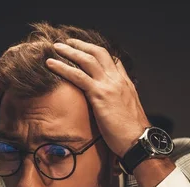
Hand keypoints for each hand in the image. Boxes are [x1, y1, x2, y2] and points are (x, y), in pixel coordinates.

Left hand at [46, 39, 148, 157]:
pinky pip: (78, 76)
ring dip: (70, 51)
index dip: (100, 54)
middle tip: (69, 42)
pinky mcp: (99, 94)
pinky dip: (63, 67)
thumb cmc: (133, 134)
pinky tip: (51, 63)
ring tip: (57, 46)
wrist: (138, 141)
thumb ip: (119, 103)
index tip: (88, 51)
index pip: (114, 61)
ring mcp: (109, 85)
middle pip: (100, 53)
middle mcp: (118, 80)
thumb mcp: (128, 113)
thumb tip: (111, 107)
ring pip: (87, 60)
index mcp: (126, 84)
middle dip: (83, 45)